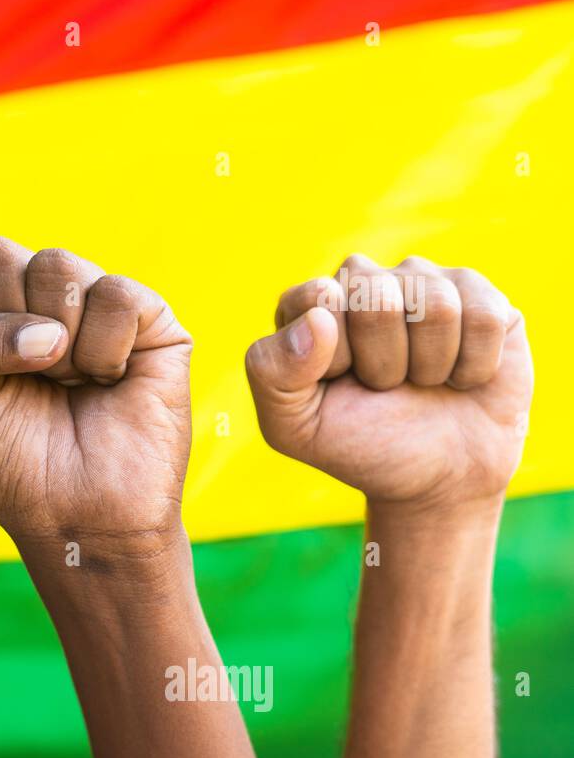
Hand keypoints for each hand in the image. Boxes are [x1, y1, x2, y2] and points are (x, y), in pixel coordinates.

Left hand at [0, 236, 191, 543]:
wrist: (72, 515)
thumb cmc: (6, 462)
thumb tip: (48, 333)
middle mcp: (30, 297)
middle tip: (21, 377)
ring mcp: (90, 302)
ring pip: (54, 265)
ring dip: (53, 342)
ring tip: (67, 383)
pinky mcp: (149, 318)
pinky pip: (115, 295)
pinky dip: (103, 350)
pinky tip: (108, 381)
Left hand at [245, 255, 532, 509]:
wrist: (438, 477)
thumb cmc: (360, 444)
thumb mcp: (294, 426)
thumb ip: (273, 371)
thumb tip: (318, 319)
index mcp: (311, 304)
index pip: (318, 297)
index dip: (334, 354)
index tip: (338, 381)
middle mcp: (365, 280)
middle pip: (377, 296)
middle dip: (383, 362)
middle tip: (384, 386)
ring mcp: (425, 281)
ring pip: (435, 306)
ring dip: (429, 366)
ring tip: (422, 382)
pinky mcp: (481, 295)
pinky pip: (484, 317)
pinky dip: (473, 366)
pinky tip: (461, 377)